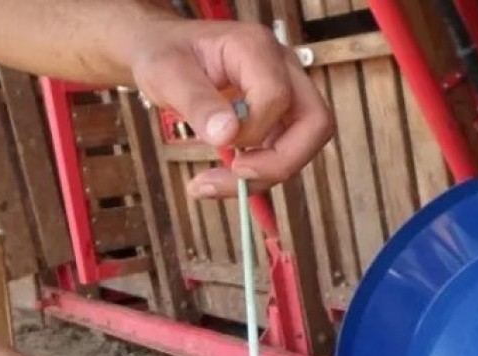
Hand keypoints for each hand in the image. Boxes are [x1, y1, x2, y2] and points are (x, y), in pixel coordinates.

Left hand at [127, 18, 333, 198]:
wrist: (162, 50)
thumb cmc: (164, 54)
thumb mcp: (167, 75)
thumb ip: (198, 103)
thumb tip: (228, 136)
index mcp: (255, 48)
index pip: (277, 98)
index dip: (252, 131)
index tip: (218, 142)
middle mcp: (281, 68)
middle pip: (315, 123)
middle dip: (279, 163)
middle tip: (235, 176)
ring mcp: (285, 92)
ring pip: (304, 144)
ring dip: (264, 175)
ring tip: (212, 184)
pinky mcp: (278, 116)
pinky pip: (283, 152)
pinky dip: (256, 173)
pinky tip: (219, 180)